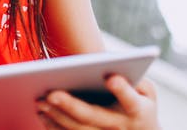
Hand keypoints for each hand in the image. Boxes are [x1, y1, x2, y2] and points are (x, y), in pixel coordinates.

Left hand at [36, 75, 159, 129]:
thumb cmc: (140, 104)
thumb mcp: (146, 91)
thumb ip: (132, 78)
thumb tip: (107, 63)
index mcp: (139, 111)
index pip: (131, 101)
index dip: (122, 90)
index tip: (111, 77)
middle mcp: (120, 126)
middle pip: (93, 117)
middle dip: (71, 105)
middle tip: (52, 94)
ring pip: (78, 129)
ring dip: (56, 116)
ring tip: (40, 101)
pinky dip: (54, 126)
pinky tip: (42, 113)